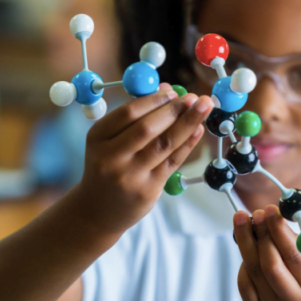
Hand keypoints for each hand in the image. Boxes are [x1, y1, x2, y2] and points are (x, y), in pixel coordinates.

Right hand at [76, 83, 212, 233]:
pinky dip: (187, 143)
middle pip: (146, 128)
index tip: (172, 91)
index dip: (153, 100)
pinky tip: (198, 129)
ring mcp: (129, 176)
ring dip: (188, 123)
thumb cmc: (107, 166)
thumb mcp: (108, 140)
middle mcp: (110, 157)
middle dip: (174, 110)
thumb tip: (167, 90)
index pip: (127, 113)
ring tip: (204, 106)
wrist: (98, 210)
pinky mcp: (147, 190)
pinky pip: (172, 162)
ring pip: (164, 144)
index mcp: (97, 137)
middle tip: (193, 97)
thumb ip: (134, 117)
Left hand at [233, 205, 300, 300]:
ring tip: (242, 219)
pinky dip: (244, 260)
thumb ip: (295, 240)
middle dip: (261, 234)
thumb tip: (273, 215)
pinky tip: (247, 247)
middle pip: (270, 265)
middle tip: (255, 213)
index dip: (278, 230)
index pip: (293, 256)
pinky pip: (244, 280)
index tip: (269, 210)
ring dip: (245, 240)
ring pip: (253, 270)